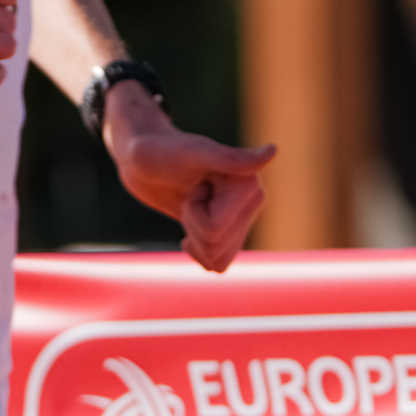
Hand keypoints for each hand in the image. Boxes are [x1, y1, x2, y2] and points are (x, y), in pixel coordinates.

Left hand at [106, 96, 275, 271]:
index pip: (216, 228)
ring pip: (218, 259)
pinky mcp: (228, 230)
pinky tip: (191, 228)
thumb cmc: (160, 151)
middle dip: (194, 224)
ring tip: (191, 204)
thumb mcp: (192, 154)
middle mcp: (252, 200)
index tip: (194, 182)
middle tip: (189, 193)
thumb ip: (231, 159)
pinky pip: (218, 264)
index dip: (194, 210)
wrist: (142, 161)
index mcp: (249, 183)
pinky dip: (198, 252)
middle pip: (217, 246)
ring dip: (195, 235)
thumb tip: (273, 151)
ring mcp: (242, 217)